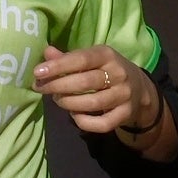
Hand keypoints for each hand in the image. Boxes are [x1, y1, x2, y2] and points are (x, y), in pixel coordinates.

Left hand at [35, 43, 159, 136]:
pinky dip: (84, 122)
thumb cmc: (106, 71)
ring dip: (68, 103)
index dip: (58, 66)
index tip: (38, 72)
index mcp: (108, 56)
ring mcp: (124, 95)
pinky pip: (102, 123)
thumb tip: (46, 53)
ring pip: (92, 103)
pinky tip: (75, 115)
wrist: (140, 89)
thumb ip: (68, 58)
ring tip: (58, 100)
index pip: (82, 59)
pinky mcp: (125, 114)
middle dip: (58, 86)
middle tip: (42, 88)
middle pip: (85, 82)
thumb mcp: (91, 59)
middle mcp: (119, 74)